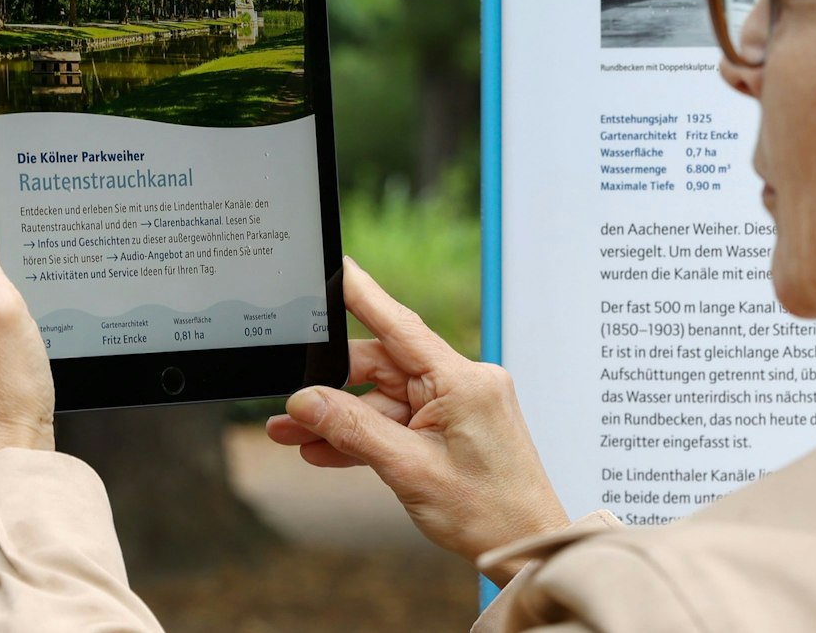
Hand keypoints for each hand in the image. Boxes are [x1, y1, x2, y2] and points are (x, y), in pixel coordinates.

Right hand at [265, 257, 570, 585]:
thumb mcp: (408, 469)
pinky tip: (325, 451)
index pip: (399, 323)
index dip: (361, 293)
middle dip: (330, 389)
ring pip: (383, 399)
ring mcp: (458, 405)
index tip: (334, 268)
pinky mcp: (453, 426)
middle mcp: (462, 383)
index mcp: (462, 380)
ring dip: (341, 419)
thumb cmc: (490, 512)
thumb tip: (305, 401)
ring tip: (293, 436)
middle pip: (381, 367)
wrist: (528, 547)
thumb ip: (352, 429)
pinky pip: (399, 420)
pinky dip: (366, 435)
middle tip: (288, 410)